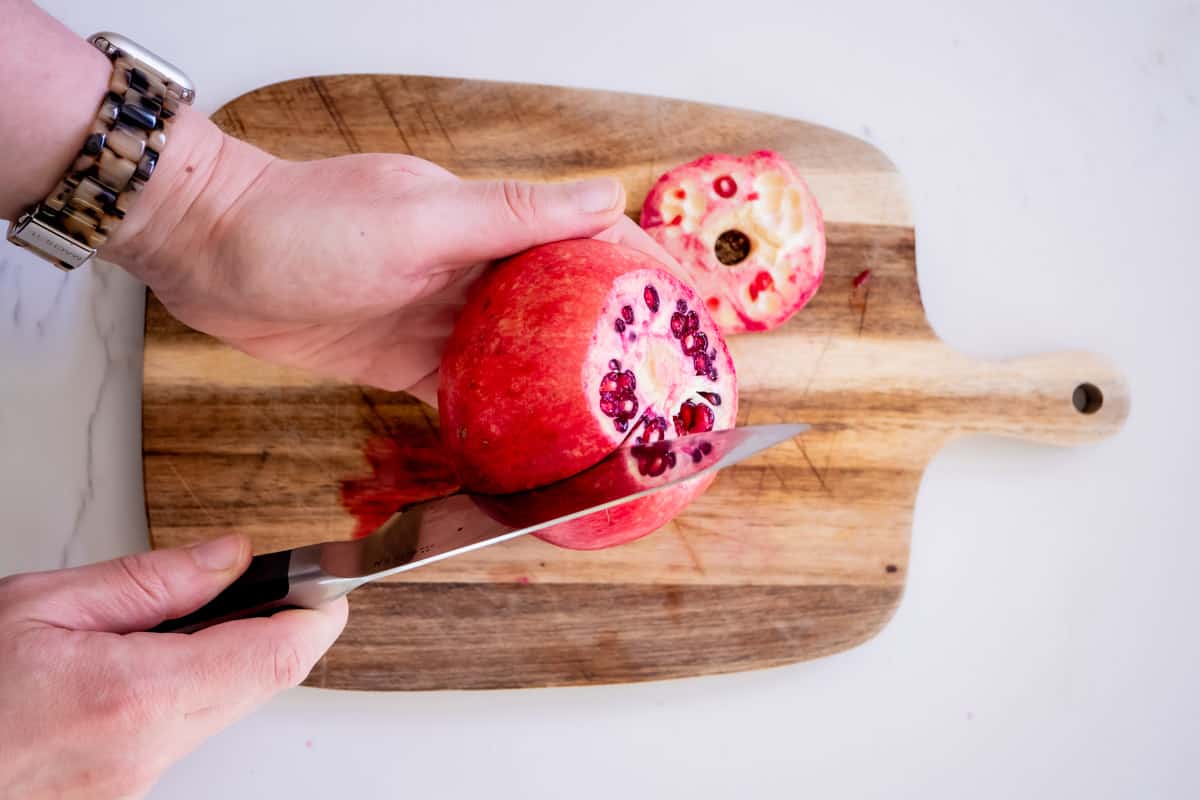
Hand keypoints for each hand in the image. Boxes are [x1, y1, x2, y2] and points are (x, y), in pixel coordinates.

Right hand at [0, 535, 346, 797]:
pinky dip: (186, 691)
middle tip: (264, 585)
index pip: (274, 657)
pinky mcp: (121, 795)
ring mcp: (135, 783)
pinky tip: (144, 665)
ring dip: (225, 660)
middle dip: (274, 629)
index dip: (315, 614)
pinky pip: (183, 733)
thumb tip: (231, 555)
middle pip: (260, 684)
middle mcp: (145, 753)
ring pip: (225, 709)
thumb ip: (151, 580)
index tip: (327, 583)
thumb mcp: (40, 604)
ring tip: (178, 623)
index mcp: (134, 697)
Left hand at [103, 112, 666, 396]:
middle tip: (659, 394)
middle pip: (564, 309)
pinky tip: (526, 450)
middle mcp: (477, 269)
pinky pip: (469, 393)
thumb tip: (607, 198)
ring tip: (609, 431)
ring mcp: (444, 317)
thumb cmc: (303, 222)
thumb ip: (512, 214)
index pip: (590, 245)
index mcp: (491, 223)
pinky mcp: (409, 358)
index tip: (690, 317)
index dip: (646, 277)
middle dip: (614, 345)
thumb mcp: (418, 217)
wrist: (212, 252)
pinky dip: (499, 420)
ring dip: (562, 389)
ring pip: (522, 358)